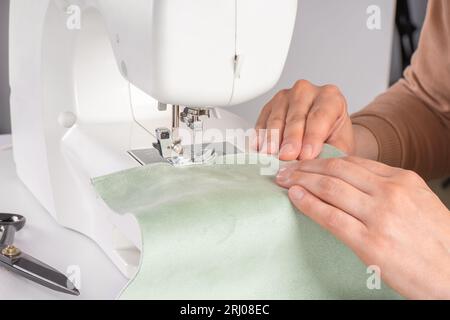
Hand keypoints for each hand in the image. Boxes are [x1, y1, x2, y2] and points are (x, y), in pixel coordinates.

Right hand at [256, 80, 354, 159]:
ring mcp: (285, 97)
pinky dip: (260, 138)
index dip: (312, 137)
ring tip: (271, 155)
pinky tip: (260, 149)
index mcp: (330, 97)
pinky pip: (262, 122)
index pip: (319, 117)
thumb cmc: (332, 137)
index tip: (307, 155)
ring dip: (272, 140)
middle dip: (291, 140)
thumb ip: (330, 152)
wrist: (323, 131)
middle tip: (287, 157)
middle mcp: (307, 92)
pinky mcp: (269, 107)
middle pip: (296, 117)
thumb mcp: (340, 145)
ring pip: (276, 119)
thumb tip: (315, 165)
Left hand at [276, 157, 449, 298]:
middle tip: (286, 167)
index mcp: (403, 180)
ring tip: (285, 180)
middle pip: (337, 170)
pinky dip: (309, 204)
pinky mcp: (371, 243)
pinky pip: (331, 217)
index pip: (353, 162)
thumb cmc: (437, 241)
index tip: (306, 161)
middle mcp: (391, 193)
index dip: (323, 160)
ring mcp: (380, 217)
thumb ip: (387, 188)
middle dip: (306, 166)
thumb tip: (352, 182)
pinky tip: (296, 197)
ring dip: (301, 181)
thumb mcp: (418, 202)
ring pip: (330, 189)